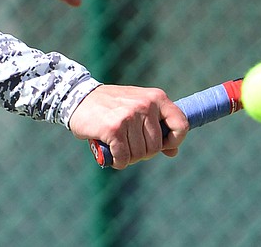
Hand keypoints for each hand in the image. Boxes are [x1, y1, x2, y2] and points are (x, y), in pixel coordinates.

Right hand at [68, 84, 187, 168]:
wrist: (79, 97)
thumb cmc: (111, 106)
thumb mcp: (138, 109)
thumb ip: (156, 127)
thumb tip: (173, 151)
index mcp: (156, 98)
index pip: (181, 125)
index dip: (174, 140)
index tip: (163, 145)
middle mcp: (146, 105)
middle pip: (155, 147)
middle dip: (142, 153)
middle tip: (128, 145)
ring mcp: (130, 116)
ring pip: (139, 155)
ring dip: (128, 157)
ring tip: (118, 146)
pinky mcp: (114, 128)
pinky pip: (124, 158)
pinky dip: (118, 161)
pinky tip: (111, 154)